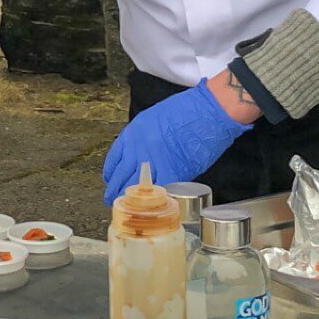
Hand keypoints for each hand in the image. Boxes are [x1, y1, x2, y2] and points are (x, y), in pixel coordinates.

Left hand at [102, 79, 251, 203]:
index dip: (111, 174)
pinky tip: (151, 207)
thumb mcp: (153, 118)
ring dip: (131, 200)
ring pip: (135, 188)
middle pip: (120, 177)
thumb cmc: (187, 110)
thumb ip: (142, 138)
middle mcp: (139, 148)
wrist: (208, 110)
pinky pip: (158, 191)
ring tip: (129, 209)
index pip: (113, 160)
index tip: (111, 181)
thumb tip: (140, 157)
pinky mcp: (173, 172)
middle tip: (114, 200)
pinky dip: (154, 201)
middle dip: (115, 191)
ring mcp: (154, 161)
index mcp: (133, 133)